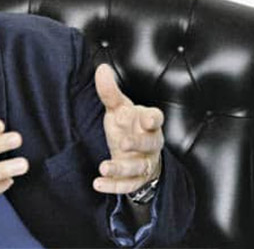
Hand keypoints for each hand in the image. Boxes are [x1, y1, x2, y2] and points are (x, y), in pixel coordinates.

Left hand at [92, 64, 163, 193]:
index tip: (145, 118)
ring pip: (138, 167)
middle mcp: (150, 143)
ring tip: (104, 167)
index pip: (156, 119)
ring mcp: (144, 163)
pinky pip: (127, 185)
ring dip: (121, 168)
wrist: (137, 154)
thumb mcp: (118, 108)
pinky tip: (97, 184)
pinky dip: (113, 186)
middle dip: (138, 143)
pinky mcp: (135, 179)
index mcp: (147, 123)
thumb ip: (110, 92)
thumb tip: (102, 68)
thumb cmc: (128, 126)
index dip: (152, 119)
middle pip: (150, 144)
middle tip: (123, 142)